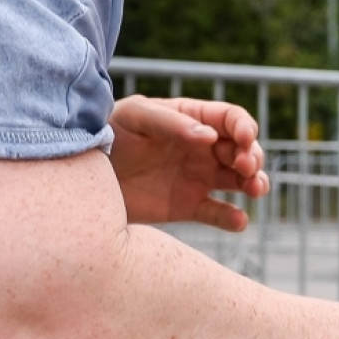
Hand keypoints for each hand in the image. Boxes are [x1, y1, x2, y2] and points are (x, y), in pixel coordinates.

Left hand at [108, 95, 269, 230]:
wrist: (83, 177)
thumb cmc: (107, 134)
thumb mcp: (135, 117)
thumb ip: (170, 123)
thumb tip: (209, 137)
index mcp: (193, 120)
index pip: (230, 119)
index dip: (244, 127)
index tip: (245, 138)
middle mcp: (202, 149)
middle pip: (243, 151)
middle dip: (253, 157)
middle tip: (246, 168)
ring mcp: (198, 179)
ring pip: (240, 181)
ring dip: (256, 184)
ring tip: (254, 191)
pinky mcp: (189, 206)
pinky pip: (219, 214)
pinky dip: (233, 219)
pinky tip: (238, 221)